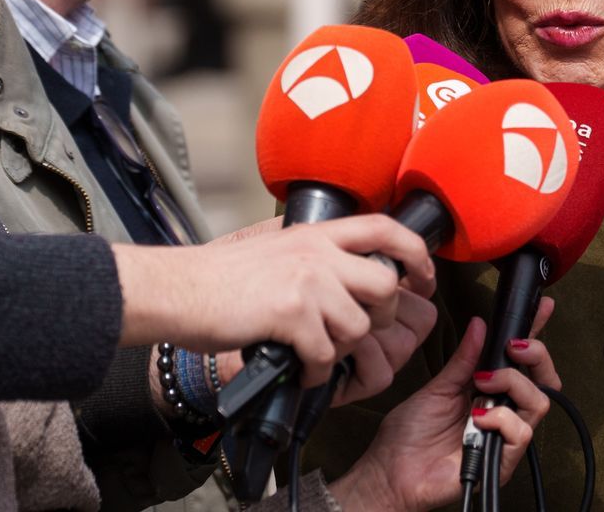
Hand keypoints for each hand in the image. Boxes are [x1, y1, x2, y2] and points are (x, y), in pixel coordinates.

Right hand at [113, 213, 436, 384]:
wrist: (179, 289)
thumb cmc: (222, 277)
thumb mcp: (278, 249)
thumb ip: (316, 256)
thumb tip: (349, 276)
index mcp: (318, 234)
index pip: (387, 229)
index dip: (416, 253)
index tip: (423, 278)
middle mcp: (318, 252)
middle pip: (386, 285)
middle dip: (380, 317)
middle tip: (355, 332)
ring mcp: (306, 281)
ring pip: (359, 325)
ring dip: (342, 350)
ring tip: (316, 354)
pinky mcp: (290, 313)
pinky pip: (325, 355)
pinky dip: (317, 373)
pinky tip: (301, 370)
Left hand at [332, 300, 557, 511]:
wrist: (389, 472)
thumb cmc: (408, 436)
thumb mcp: (437, 387)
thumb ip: (463, 360)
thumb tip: (479, 326)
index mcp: (489, 393)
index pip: (522, 363)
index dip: (536, 334)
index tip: (542, 308)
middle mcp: (502, 414)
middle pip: (544, 382)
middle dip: (536, 356)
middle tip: (513, 347)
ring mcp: (503, 437)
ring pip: (538, 403)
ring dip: (512, 384)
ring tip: (481, 385)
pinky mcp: (502, 462)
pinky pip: (520, 434)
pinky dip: (500, 419)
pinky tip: (476, 418)